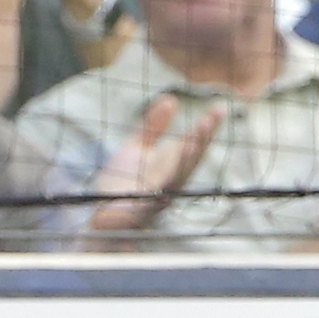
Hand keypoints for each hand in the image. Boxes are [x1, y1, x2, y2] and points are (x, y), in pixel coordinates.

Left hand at [86, 91, 225, 234]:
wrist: (98, 218)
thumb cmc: (119, 185)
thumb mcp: (136, 149)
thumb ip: (152, 127)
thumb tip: (171, 99)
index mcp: (171, 167)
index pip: (193, 145)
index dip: (207, 128)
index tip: (220, 108)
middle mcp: (169, 183)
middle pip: (190, 161)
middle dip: (201, 141)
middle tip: (211, 119)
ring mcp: (155, 199)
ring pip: (175, 179)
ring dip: (186, 160)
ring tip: (195, 139)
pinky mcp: (136, 213)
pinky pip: (149, 202)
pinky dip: (156, 191)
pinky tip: (160, 180)